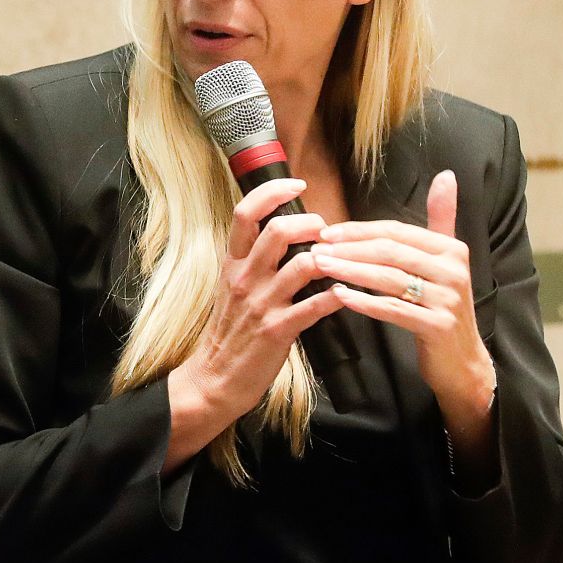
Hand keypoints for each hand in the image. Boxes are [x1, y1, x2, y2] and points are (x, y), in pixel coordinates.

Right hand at [168, 177, 344, 438]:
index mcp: (232, 264)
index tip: (297, 184)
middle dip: (311, 223)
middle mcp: (245, 278)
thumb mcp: (231, 288)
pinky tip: (349, 294)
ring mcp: (261, 304)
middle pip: (277, 231)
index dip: (273, 192)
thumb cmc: (230, 333)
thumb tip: (282, 233)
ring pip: (303, 264)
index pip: (245, 213)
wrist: (214, 378)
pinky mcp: (278, 330)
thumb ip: (253, 261)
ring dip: (332, 258)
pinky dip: (338, 296)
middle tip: (325, 230)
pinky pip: (315, 306)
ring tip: (343, 260)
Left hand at [312, 170, 496, 461]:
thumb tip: (446, 175)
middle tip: (315, 248)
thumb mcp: (445, 260)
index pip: (396, 231)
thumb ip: (442, 219)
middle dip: (350, 248)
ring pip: (389, 279)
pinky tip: (338, 296)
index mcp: (451, 249)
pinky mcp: (439, 326)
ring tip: (319, 267)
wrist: (461, 360)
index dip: (359, 230)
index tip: (326, 232)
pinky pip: (393, 310)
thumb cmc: (440, 306)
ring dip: (350, 271)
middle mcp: (454, 270)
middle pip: (391, 252)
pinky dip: (364, 302)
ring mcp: (448, 299)